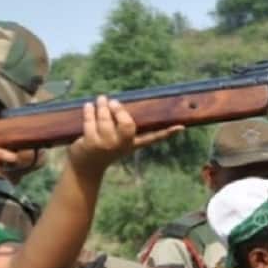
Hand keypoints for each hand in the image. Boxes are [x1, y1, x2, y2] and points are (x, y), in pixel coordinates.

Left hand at [68, 96, 182, 173]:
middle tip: (112, 101)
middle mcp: (122, 146)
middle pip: (127, 126)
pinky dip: (89, 111)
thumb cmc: (103, 148)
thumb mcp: (116, 140)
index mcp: (132, 145)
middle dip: (119, 111)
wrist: (86, 167)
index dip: (166, 133)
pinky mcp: (91, 143)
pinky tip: (89, 105)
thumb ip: (120, 125)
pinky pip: (91, 122)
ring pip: (106, 120)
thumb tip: (118, 101)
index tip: (181, 127)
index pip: (152, 138)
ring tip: (100, 99)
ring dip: (102, 106)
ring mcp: (106, 145)